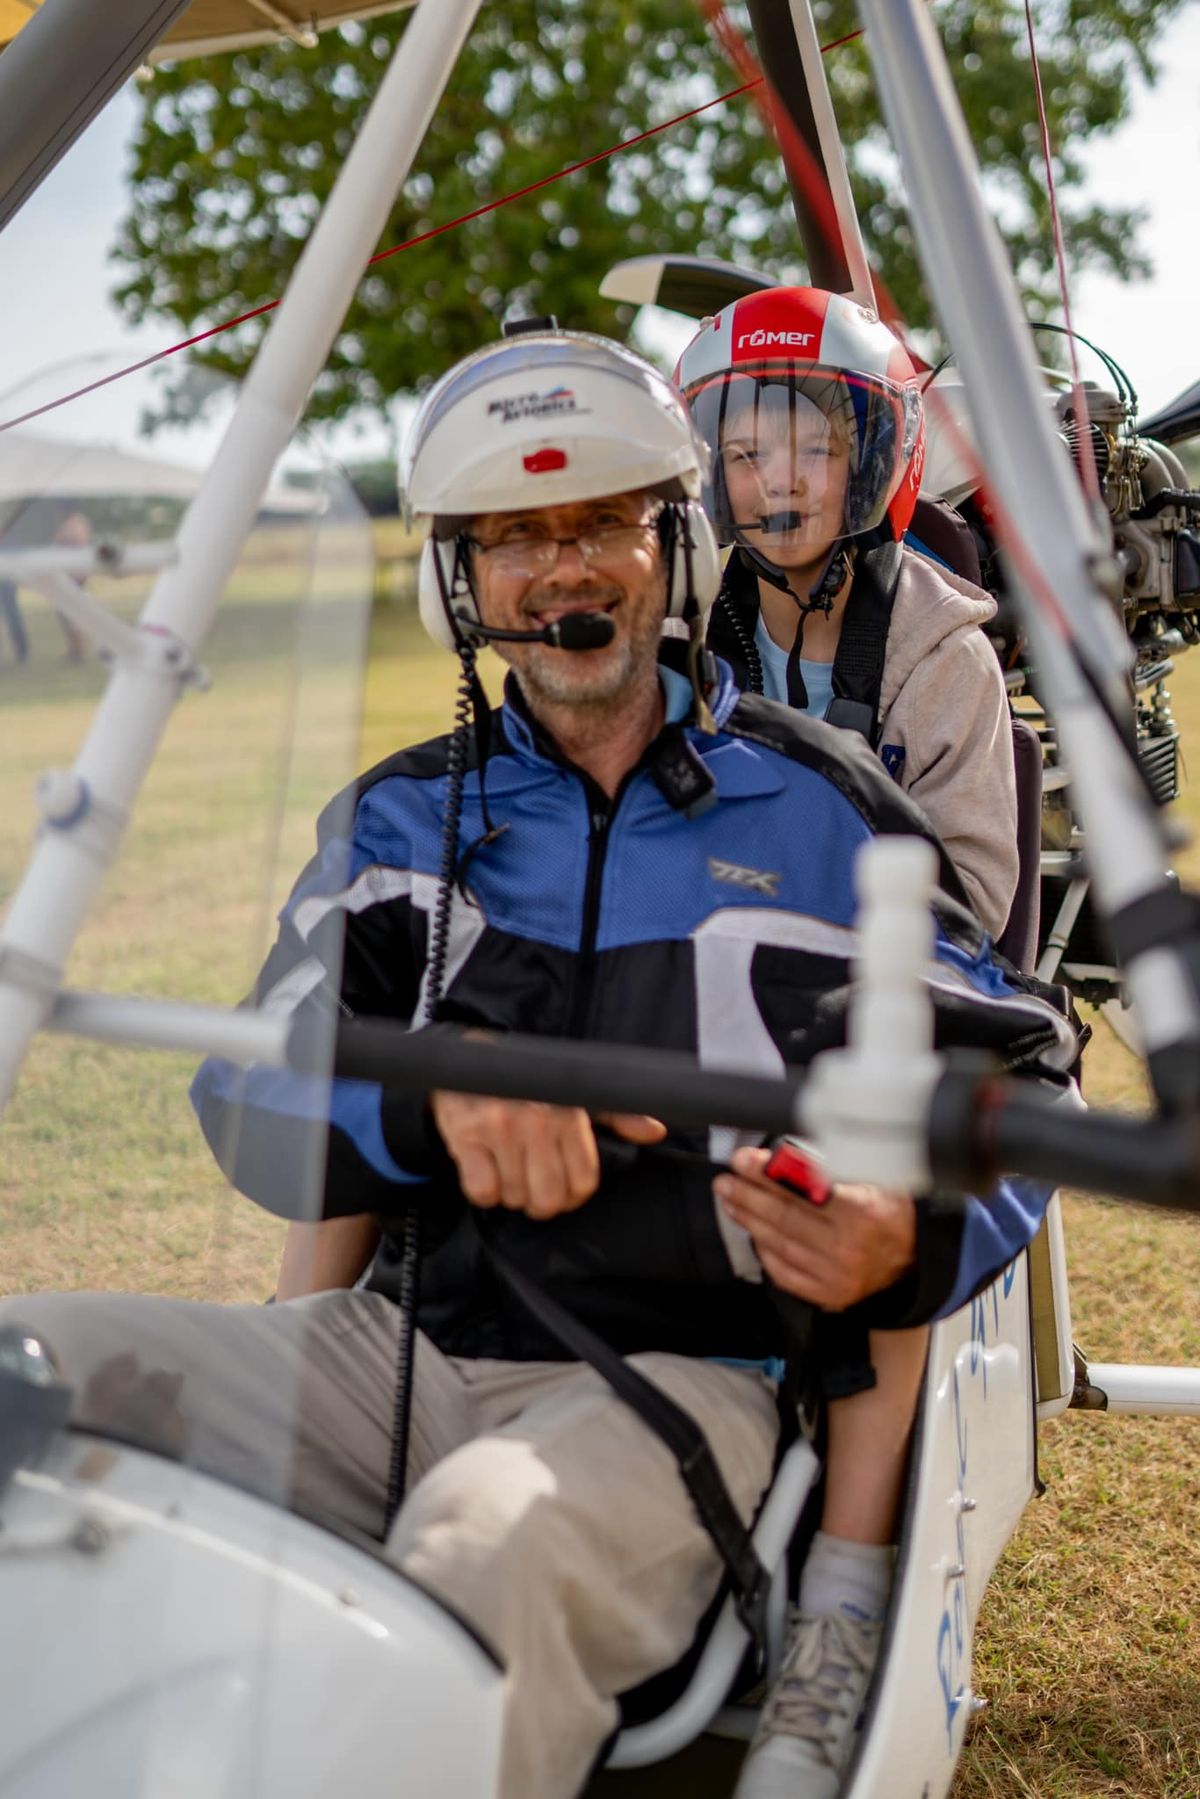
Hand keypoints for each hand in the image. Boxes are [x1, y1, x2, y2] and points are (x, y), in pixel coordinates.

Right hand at [429, 1091, 665, 1218]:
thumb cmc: (525, 1084)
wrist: (464, 1060)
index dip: (572, 1195)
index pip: (583, 1182)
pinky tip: (484, 1170)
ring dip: (510, 1193)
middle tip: (531, 1187)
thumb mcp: (575, 1095)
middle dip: (540, 1202)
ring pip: (514, 1197)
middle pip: (548, 1199)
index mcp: (569, 1112)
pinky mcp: (466, 1136)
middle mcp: (537, 1119)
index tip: (561, 1189)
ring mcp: (499, 1128)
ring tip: (506, 1170)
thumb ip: (617, 1115)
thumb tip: (655, 1131)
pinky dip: (483, 1191)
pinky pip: (481, 1190)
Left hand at [714, 1147, 916, 1309]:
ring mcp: (836, 1275)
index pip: (800, 1189)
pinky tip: (753, 1231)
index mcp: (861, 1211)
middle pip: (783, 1217)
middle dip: (748, 1194)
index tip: (743, 1161)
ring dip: (749, 1219)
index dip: (766, 1173)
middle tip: (726, 1180)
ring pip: (778, 1244)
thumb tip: (780, 1154)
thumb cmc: (890, 1206)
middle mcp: (848, 1246)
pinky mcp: (829, 1294)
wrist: (916, 1252)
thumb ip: (827, 1166)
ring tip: (731, 1200)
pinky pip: (784, 1272)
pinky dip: (764, 1250)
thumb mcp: (871, 1173)